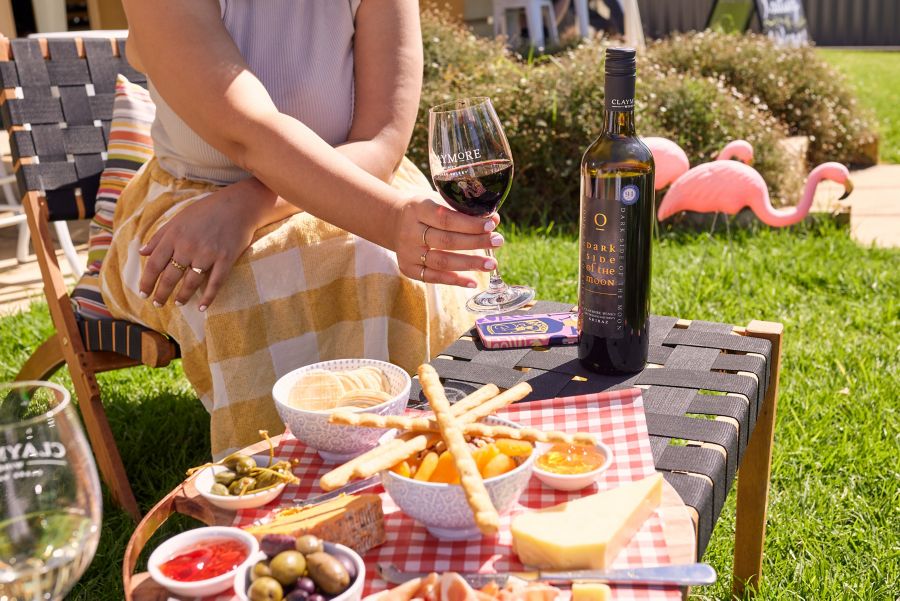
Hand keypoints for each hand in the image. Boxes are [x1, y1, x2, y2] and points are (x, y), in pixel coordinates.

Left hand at [138, 180, 274, 309]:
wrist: (238, 205)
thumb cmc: (206, 210)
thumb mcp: (178, 219)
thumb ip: (159, 236)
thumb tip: (142, 252)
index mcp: (174, 236)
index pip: (155, 264)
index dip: (147, 281)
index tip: (143, 293)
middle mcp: (188, 246)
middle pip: (170, 277)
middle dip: (161, 293)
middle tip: (157, 304)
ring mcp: (207, 254)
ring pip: (191, 282)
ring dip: (182, 296)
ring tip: (178, 303)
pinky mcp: (225, 259)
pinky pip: (215, 283)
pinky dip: (208, 297)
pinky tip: (202, 307)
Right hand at [392, 195, 502, 286]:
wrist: (394, 222)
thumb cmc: (425, 210)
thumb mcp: (438, 201)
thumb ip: (463, 211)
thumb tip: (495, 220)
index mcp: (418, 208)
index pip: (447, 219)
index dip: (471, 224)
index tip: (492, 224)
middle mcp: (410, 231)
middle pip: (446, 241)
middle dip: (476, 242)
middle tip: (498, 242)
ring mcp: (408, 252)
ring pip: (441, 262)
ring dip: (469, 264)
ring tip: (491, 264)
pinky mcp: (408, 268)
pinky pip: (433, 278)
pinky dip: (454, 281)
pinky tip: (473, 281)